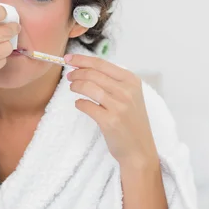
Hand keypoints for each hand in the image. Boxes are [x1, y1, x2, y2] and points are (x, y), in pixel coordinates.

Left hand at [65, 54, 158, 168]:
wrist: (139, 150)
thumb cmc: (131, 121)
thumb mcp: (129, 96)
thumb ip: (112, 81)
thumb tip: (85, 67)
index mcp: (131, 81)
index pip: (101, 63)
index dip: (81, 59)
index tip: (68, 58)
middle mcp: (126, 91)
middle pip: (92, 74)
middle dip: (76, 73)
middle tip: (69, 76)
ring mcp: (119, 106)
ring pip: (87, 87)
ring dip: (75, 86)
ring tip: (72, 88)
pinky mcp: (109, 121)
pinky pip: (86, 105)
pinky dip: (79, 103)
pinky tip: (80, 104)